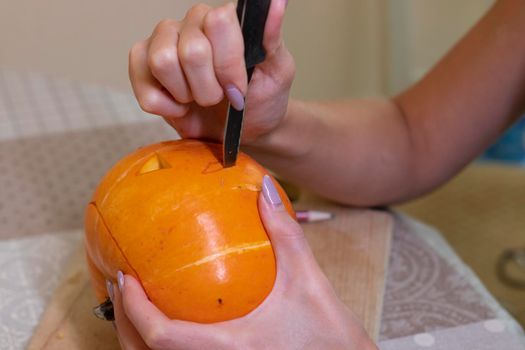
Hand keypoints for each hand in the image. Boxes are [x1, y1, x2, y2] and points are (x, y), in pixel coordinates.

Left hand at [108, 176, 376, 349]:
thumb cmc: (329, 338)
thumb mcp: (307, 281)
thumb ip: (285, 234)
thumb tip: (266, 190)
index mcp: (225, 349)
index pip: (161, 335)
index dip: (134, 307)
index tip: (125, 275)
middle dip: (124, 321)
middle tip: (120, 284)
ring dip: (137, 336)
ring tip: (134, 302)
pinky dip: (161, 345)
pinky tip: (172, 321)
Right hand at [128, 0, 294, 143]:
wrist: (242, 130)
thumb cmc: (261, 99)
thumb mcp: (278, 72)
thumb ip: (272, 39)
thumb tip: (277, 3)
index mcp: (226, 19)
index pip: (218, 22)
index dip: (227, 65)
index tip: (237, 90)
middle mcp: (193, 22)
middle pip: (191, 50)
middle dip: (209, 88)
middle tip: (219, 97)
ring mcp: (163, 41)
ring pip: (162, 62)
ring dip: (186, 94)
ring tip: (198, 99)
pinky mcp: (141, 64)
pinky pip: (141, 83)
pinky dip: (164, 106)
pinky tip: (180, 106)